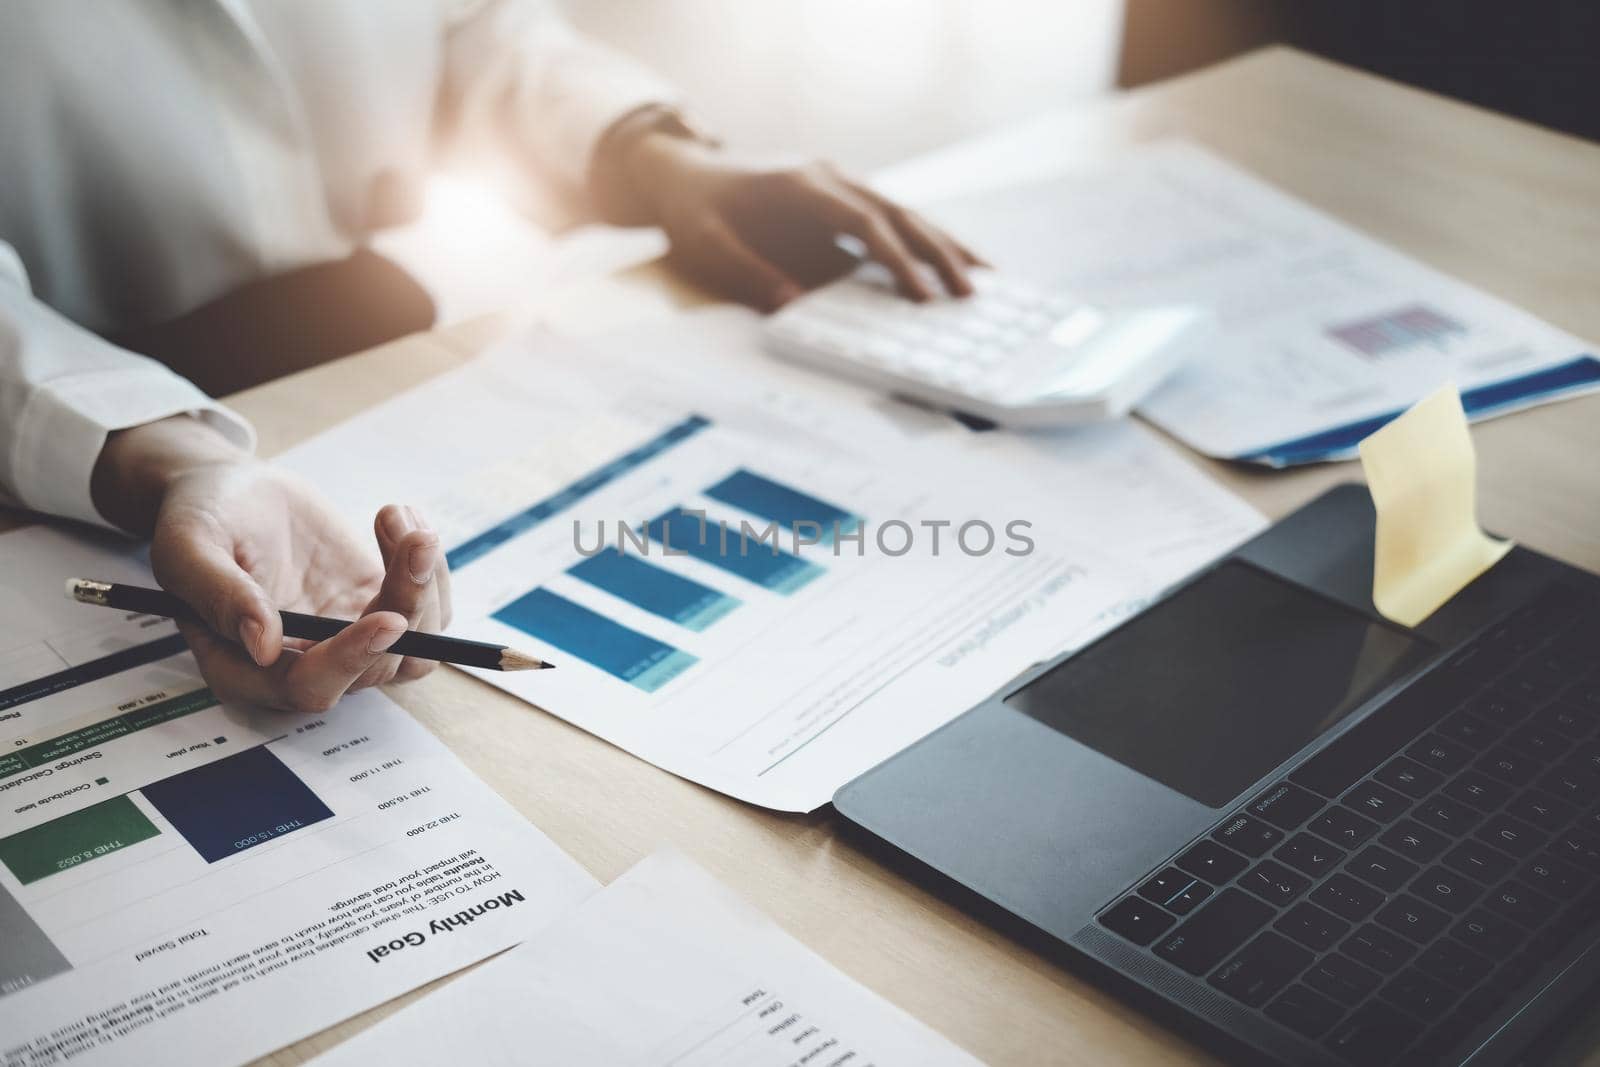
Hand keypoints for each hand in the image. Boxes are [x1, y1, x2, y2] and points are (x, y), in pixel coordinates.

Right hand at [91, 416, 450, 712]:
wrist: (236, 493)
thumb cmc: (201, 519)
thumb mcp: (189, 545)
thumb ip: (219, 593)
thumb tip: (262, 645)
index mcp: (246, 667)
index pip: (309, 686)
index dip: (351, 659)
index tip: (388, 618)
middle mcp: (304, 664)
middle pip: (378, 666)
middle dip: (408, 602)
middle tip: (415, 539)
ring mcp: (348, 639)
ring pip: (416, 645)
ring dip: (426, 583)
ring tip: (401, 520)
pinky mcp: (378, 610)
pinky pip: (427, 610)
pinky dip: (429, 568)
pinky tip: (401, 520)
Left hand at [618, 133, 982, 310]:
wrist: (685, 173)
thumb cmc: (694, 213)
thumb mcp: (707, 246)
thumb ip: (748, 273)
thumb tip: (791, 305)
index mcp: (802, 186)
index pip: (863, 223)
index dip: (896, 259)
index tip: (922, 296)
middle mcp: (831, 178)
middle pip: (898, 214)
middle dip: (938, 255)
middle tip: (969, 296)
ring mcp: (841, 185)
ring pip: (906, 213)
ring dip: (945, 246)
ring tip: (987, 280)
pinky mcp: (843, 201)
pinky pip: (894, 222)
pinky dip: (926, 243)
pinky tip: (956, 265)